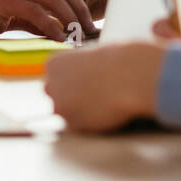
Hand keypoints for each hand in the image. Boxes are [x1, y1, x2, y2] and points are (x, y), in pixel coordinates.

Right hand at [0, 0, 97, 41]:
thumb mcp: (9, 16)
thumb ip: (31, 19)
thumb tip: (56, 31)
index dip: (78, 3)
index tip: (87, 23)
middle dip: (80, 10)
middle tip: (88, 31)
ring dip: (69, 18)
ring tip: (77, 37)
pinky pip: (35, 11)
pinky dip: (51, 26)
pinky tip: (57, 38)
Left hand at [45, 42, 166, 131]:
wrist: (128, 76)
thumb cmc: (117, 60)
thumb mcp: (92, 55)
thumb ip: (80, 67)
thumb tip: (83, 76)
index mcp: (54, 64)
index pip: (55, 76)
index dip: (71, 80)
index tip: (85, 82)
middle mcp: (52, 85)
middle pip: (55, 95)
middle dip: (69, 96)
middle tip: (91, 96)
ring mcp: (60, 106)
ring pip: (67, 112)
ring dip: (79, 111)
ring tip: (102, 103)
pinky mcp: (72, 124)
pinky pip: (79, 125)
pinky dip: (90, 122)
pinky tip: (105, 112)